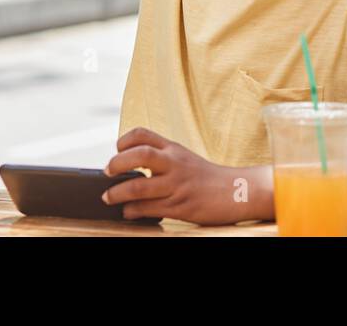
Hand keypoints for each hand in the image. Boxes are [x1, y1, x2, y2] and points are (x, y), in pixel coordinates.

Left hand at [102, 128, 248, 224]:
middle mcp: (175, 163)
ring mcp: (177, 185)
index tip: (117, 150)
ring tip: (108, 197)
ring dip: (117, 193)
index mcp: (174, 148)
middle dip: (117, 163)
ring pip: (139, 187)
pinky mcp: (180, 206)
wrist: (238, 191)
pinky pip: (149, 209)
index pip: (143, 134)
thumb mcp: (184, 159)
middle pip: (140, 155)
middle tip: (108, 171)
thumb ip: (161, 159)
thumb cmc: (206, 177)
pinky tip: (128, 212)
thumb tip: (128, 167)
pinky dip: (132, 211)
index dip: (124, 140)